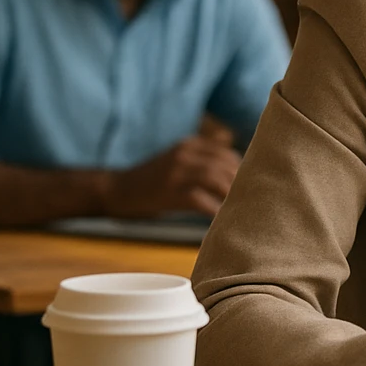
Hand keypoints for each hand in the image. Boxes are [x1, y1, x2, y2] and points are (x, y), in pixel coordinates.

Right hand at [103, 136, 239, 217]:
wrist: (115, 189)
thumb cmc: (152, 180)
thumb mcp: (177, 160)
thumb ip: (202, 162)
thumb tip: (238, 175)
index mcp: (189, 145)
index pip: (227, 153)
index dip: (241, 170)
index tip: (249, 186)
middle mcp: (184, 153)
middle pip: (224, 165)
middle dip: (240, 184)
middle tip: (249, 201)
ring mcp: (175, 171)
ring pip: (215, 178)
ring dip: (229, 195)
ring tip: (238, 210)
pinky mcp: (167, 192)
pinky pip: (198, 199)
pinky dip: (213, 210)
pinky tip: (220, 220)